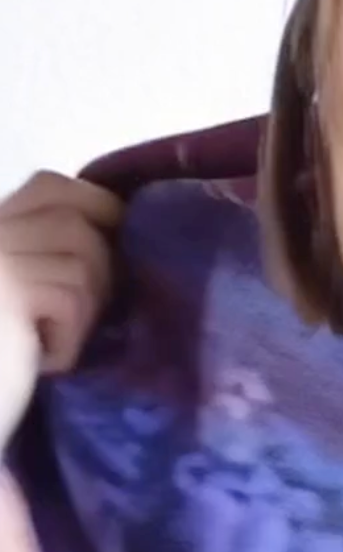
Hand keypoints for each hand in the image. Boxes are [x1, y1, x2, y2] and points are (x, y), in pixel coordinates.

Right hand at [0, 172, 123, 445]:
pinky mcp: (5, 293)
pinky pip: (70, 298)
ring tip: (48, 343)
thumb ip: (51, 255)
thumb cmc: (6, 366)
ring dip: (83, 309)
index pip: (51, 185)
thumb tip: (122, 229)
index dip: (96, 208)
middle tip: (81, 312)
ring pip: (83, 257)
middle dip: (98, 265)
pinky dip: (68, 339)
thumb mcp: (26, 298)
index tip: (114, 246)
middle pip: (76, 216)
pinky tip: (41, 363)